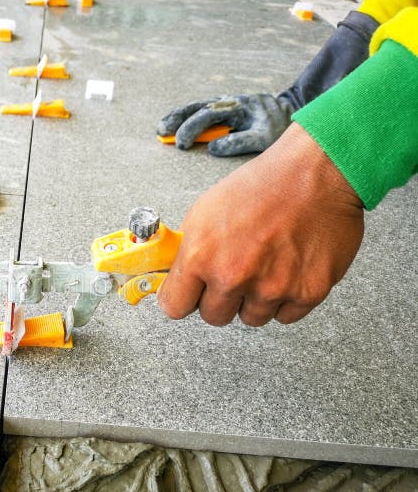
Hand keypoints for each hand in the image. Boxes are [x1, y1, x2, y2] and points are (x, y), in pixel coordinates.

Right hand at [156, 94, 293, 155]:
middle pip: (197, 108)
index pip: (207, 116)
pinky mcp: (225, 109)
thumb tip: (213, 148)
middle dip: (177, 119)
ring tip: (161, 128)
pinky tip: (175, 124)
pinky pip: (202, 110)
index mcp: (237, 106)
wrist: (291, 111)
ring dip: (178, 116)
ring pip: (197, 107)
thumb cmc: (278, 126)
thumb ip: (240, 141)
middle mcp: (228, 102)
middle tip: (162, 133)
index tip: (181, 144)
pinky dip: (187, 116)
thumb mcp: (265, 137)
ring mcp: (225, 104)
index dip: (191, 129)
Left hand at [157, 123, 363, 326]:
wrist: (317, 173)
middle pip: (214, 317)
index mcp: (201, 256)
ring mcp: (271, 288)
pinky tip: (288, 268)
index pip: (175, 306)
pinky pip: (285, 315)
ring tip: (266, 264)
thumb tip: (176, 275)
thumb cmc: (262, 185)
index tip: (189, 294)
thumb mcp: (204, 211)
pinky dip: (286, 298)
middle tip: (234, 272)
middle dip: (220, 298)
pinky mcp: (306, 293)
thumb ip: (188, 251)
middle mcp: (233, 277)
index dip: (182, 298)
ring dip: (255, 299)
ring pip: (251, 318)